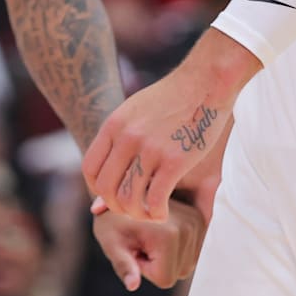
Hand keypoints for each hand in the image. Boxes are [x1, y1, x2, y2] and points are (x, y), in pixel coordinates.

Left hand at [83, 30, 255, 221]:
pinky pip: (155, 200)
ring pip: (128, 199)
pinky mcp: (175, 160)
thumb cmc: (172, 99)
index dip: (99, 189)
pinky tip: (163, 213)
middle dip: (117, 207)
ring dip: (137, 214)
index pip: (90, 170)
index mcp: (114, 125)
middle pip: (106, 189)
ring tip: (149, 213)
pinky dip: (156, 214)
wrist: (205, 81)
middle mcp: (127, 138)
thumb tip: (101, 184)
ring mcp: (150, 149)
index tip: (115, 194)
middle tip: (134, 208)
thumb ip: (117, 145)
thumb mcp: (135, 113)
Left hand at [92, 198, 206, 290]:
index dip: (144, 269)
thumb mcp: (111, 241)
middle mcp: (190, 227)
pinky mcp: (201, 219)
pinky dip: (177, 248)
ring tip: (150, 234)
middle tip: (141, 239)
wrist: (124, 186)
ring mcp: (198, 222)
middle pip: (179, 272)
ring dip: (168, 256)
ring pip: (187, 263)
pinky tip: (161, 231)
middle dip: (158, 263)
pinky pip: (191, 252)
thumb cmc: (112, 218)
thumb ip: (123, 265)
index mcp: (170, 234)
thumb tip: (132, 285)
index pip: (165, 279)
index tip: (134, 246)